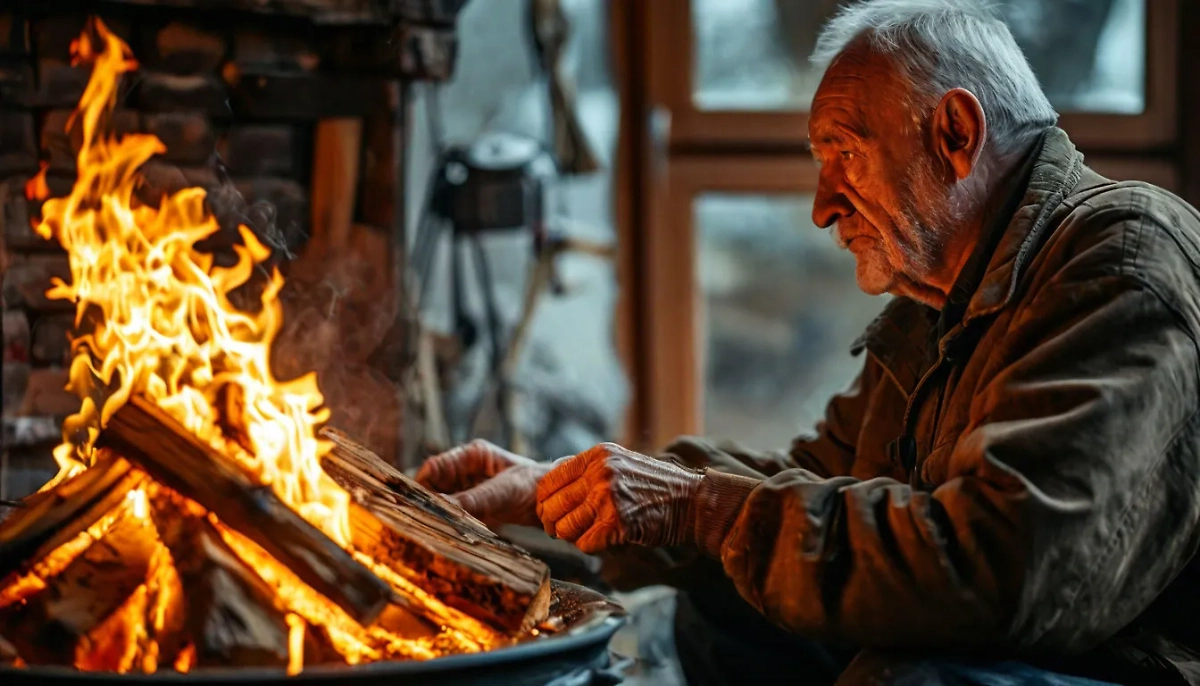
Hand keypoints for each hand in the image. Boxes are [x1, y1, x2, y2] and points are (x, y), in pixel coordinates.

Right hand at [416, 439, 550, 527]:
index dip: (421, 486)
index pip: (433, 468)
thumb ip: (472, 500)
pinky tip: (451, 536)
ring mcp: (471, 488)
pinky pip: (456, 515)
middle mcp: (467, 470)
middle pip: (435, 487)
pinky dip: (452, 524)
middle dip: (428, 504)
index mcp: (471, 455)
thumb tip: (440, 507)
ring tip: (436, 532)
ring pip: (443, 503)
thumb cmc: (533, 486)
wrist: (557, 502)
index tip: (415, 507)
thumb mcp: (502, 492)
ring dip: (440, 516)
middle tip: (423, 525)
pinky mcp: (476, 506)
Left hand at [536, 443, 703, 553]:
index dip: (546, 503)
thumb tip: (553, 495)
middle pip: (552, 506)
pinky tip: (606, 540)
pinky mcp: (616, 522)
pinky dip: (592, 547)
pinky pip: (585, 544)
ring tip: (588, 535)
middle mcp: (599, 473)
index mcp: (597, 456)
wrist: (691, 501)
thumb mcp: (620, 464)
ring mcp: (607, 497)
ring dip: (573, 537)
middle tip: (564, 531)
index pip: (549, 482)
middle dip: (554, 524)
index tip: (552, 514)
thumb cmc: (655, 488)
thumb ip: (589, 473)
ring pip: (565, 527)